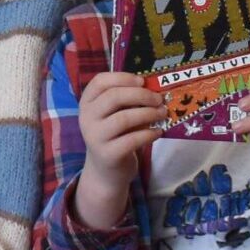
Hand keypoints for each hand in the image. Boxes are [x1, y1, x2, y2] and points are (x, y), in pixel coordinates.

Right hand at [70, 71, 162, 230]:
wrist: (105, 172)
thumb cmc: (114, 136)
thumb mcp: (114, 115)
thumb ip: (127, 101)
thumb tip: (154, 89)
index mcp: (87, 103)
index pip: (100, 81)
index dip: (123, 77)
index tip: (143, 81)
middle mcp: (86, 118)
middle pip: (113, 97)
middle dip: (141, 95)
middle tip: (159, 98)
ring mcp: (95, 137)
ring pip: (123, 118)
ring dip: (148, 113)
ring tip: (163, 114)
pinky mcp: (108, 154)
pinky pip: (132, 139)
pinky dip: (149, 133)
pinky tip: (158, 132)